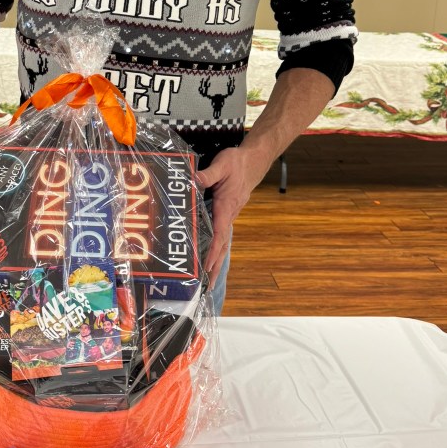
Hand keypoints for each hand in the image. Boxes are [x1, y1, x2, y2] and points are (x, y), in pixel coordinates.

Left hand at [195, 144, 268, 288]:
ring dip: (216, 261)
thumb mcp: (222, 164)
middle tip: (207, 287)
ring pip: (222, 242)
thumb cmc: (237, 162)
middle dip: (215, 266)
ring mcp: (229, 215)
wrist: (253, 161)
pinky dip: (217, 248)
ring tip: (208, 279)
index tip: (207, 268)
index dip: (213, 252)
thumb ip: (208, 174)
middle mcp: (229, 214)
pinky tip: (210, 255)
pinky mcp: (227, 212)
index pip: (219, 234)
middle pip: (222, 245)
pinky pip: (221, 234)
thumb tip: (193, 181)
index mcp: (226, 206)